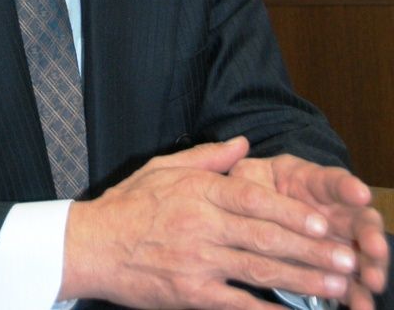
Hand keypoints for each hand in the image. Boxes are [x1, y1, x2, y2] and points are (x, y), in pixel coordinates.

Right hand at [59, 137, 364, 309]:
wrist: (91, 244)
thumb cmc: (128, 203)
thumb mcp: (162, 167)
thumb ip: (206, 156)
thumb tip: (242, 143)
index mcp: (197, 191)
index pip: (253, 200)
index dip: (290, 213)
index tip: (323, 222)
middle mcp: (200, 225)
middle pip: (264, 238)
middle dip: (310, 250)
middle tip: (346, 259)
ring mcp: (196, 262)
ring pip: (257, 270)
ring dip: (301, 280)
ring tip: (336, 286)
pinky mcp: (189, 293)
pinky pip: (236, 304)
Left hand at [231, 154, 389, 309]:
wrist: (251, 218)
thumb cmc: (251, 189)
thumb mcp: (247, 176)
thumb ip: (247, 168)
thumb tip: (240, 144)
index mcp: (312, 181)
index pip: (332, 180)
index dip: (347, 186)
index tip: (360, 194)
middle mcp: (334, 209)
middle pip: (359, 218)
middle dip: (369, 234)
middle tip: (375, 249)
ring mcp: (339, 239)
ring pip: (362, 252)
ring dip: (370, 268)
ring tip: (372, 283)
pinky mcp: (335, 268)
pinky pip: (351, 283)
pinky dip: (356, 295)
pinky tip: (360, 307)